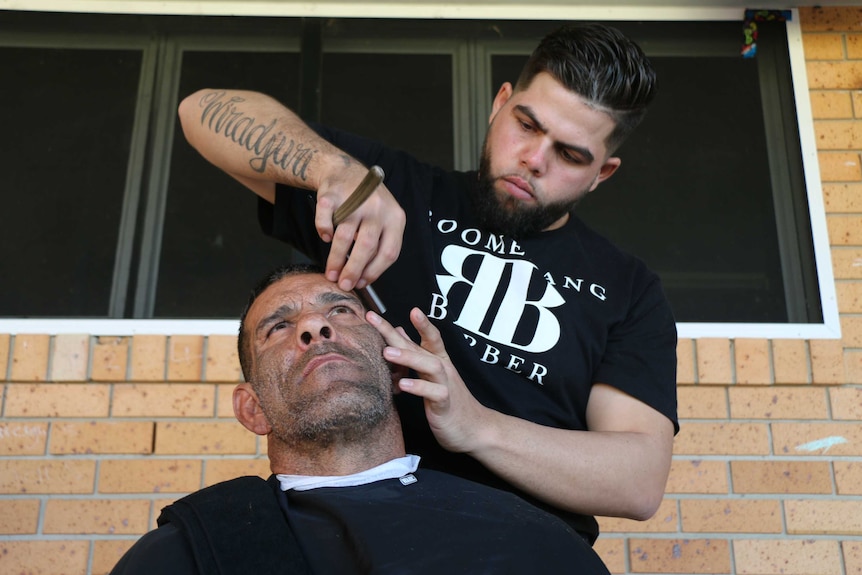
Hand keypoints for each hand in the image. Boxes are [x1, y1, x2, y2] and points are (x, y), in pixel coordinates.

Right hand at [315, 166, 405, 290]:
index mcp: (395, 218)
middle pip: (366, 247)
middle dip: (353, 270)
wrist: (345, 170)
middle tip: (344, 285)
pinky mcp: (332, 195)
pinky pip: (325, 221)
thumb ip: (380, 243)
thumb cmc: (368, 202)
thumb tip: (364, 277)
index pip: (389, 252)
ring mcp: (355, 201)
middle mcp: (377, 209)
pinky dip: (323, 232)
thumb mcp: (385, 218)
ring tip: (331, 273)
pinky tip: (325, 239)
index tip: (362, 284)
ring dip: (336, 259)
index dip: (375, 272)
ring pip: (345, 237)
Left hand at [367, 308, 490, 453]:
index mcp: (438, 360)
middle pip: (420, 345)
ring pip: (429, 365)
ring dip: (408, 357)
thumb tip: (397, 330)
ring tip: (387, 352)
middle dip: (394, 332)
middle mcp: (443, 368)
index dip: (420, 322)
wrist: (474, 429)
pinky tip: (403, 385)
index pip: (429, 336)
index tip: (408, 307)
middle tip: (373, 318)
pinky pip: (433, 393)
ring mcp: (445, 385)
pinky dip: (418, 387)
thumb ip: (415, 352)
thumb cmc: (448, 400)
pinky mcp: (445, 404)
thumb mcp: (431, 373)